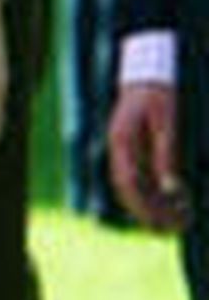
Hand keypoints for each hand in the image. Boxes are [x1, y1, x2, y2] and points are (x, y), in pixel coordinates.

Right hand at [107, 79, 188, 232]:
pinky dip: (154, 195)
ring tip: (181, 219)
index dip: (146, 205)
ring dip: (153, 207)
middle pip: (128, 191)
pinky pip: (139, 181)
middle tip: (178, 227)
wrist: (147, 72)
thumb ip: (167, 153)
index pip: (129, 182)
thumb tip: (172, 188)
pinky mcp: (131, 152)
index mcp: (122, 140)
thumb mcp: (167, 120)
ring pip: (132, 189)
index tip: (168, 219)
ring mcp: (123, 151)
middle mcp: (118, 149)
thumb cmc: (159, 93)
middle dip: (151, 213)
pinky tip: (174, 203)